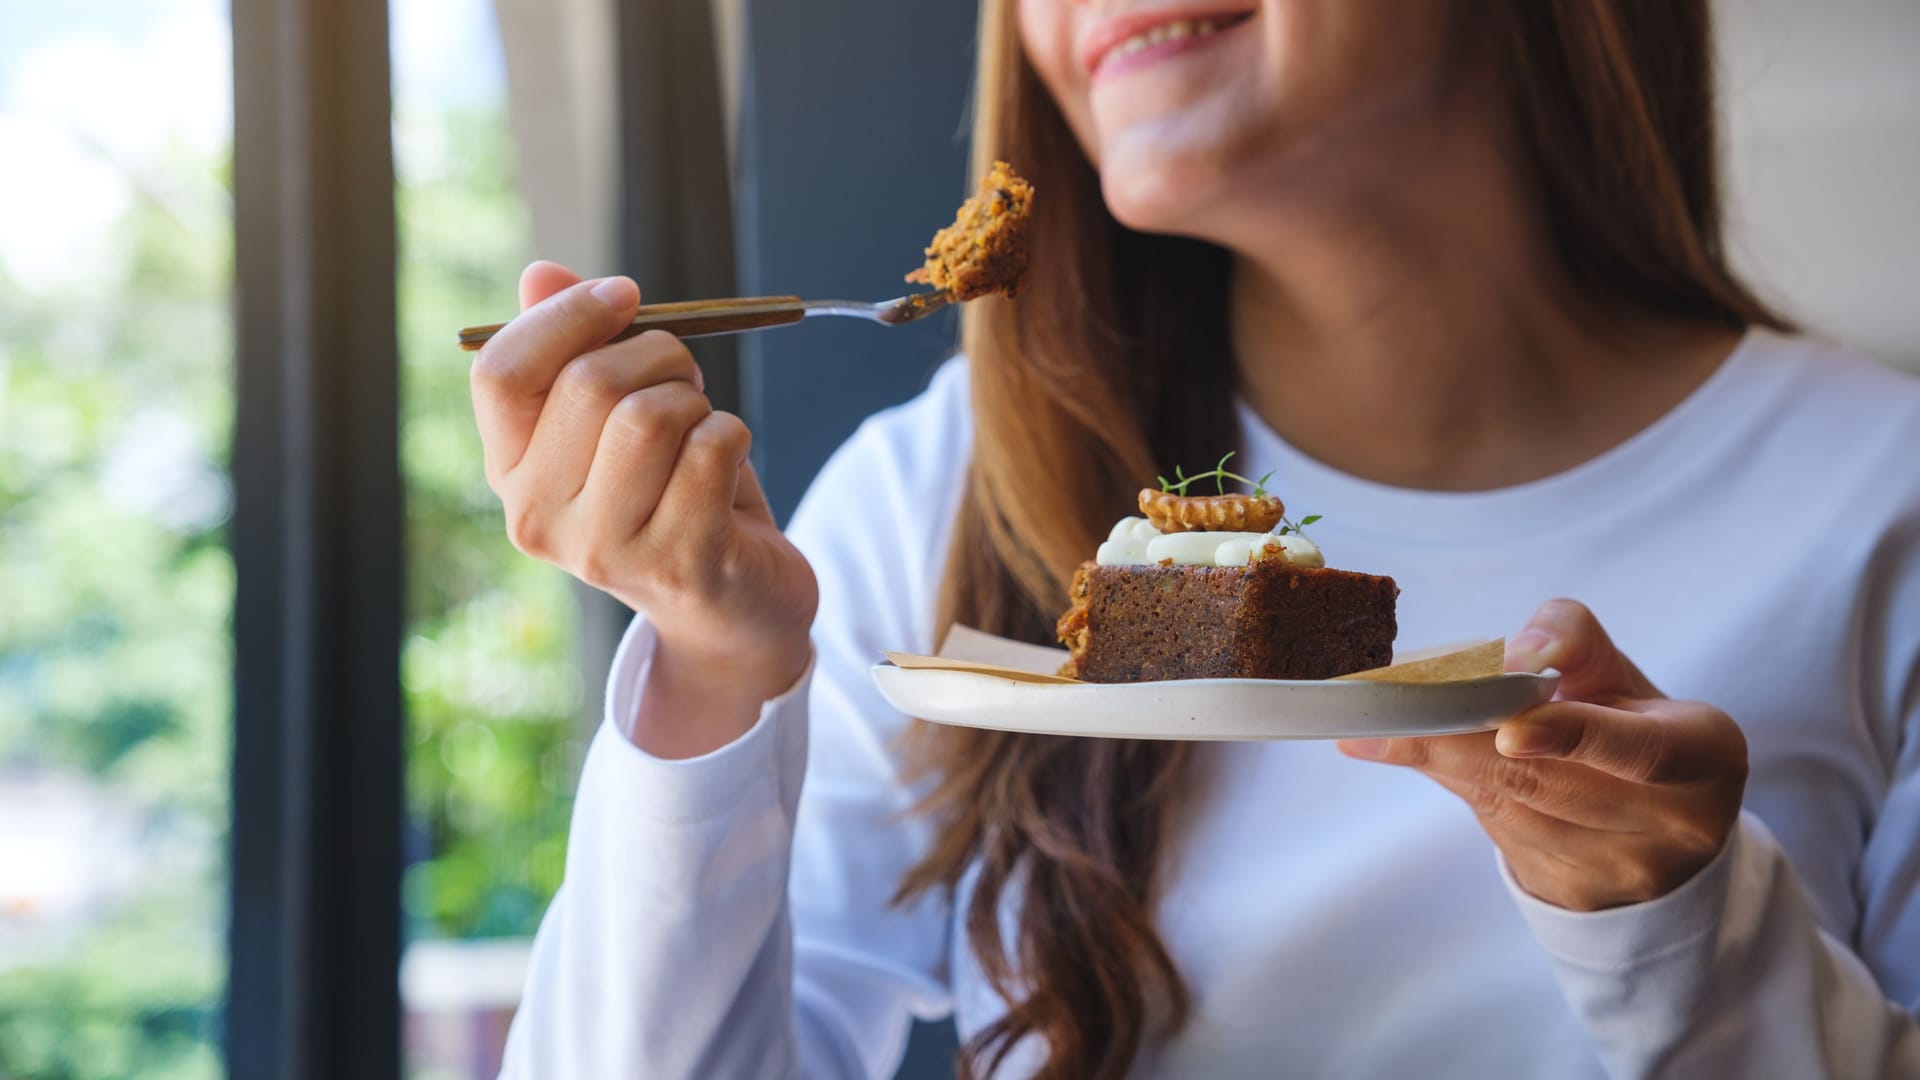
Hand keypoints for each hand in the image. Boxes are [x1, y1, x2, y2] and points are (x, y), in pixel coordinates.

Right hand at [470, 261, 817, 754]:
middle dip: (659, 356)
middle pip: (590, 383)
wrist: (732, 611)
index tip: (624, 295)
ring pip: (652, 414)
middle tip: (685, 382)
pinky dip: (734, 437)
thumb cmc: (674, 497)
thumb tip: (542, 273)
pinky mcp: (678, 564)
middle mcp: (539, 518)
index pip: (502, 370)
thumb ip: (576, 348)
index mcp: (510, 472)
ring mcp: (606, 550)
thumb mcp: (617, 422)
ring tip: (702, 432)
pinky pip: (712, 448)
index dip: (567, 314)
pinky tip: (727, 472)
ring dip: (697, 401)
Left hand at [1336, 599, 1748, 910]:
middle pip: (1546, 781)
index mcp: (1703, 755)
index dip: (1573, 736)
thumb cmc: (1630, 724)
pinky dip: (1452, 785)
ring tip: (1380, 725)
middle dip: (1456, 741)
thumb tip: (1516, 648)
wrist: (1654, 824)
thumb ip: (1571, 639)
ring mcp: (1621, 870)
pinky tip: (1420, 754)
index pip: (1642, 750)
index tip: (1508, 728)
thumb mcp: (1618, 673)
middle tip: (1382, 711)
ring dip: (1440, 760)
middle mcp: (1672, 823)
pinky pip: (1496, 832)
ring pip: (1509, 809)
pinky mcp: (1572, 895)